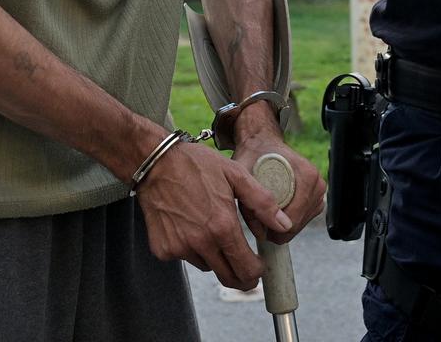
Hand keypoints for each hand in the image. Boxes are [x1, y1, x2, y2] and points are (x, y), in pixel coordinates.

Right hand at [133, 139, 292, 290]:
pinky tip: (190, 226)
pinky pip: (185, 257)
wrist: (156, 163)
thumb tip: (284, 225)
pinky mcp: (163, 250)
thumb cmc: (198, 165)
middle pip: (228, 277)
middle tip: (247, 269)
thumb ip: (263, 203)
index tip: (259, 266)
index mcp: (222, 226)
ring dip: (215, 258)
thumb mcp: (236, 175)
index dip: (257, 272)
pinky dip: (191, 249)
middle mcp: (201, 242)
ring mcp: (179, 248)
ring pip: (207, 266)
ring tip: (213, 231)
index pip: (247, 268)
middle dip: (241, 278)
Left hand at [230, 128, 325, 242]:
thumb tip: (262, 235)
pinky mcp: (318, 195)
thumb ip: (250, 205)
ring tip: (266, 213)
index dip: (273, 230)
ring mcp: (320, 189)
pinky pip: (305, 218)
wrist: (263, 143)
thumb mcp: (244, 178)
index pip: (293, 218)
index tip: (258, 227)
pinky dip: (290, 220)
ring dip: (283, 224)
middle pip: (298, 223)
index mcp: (306, 175)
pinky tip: (277, 211)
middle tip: (259, 220)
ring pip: (302, 224)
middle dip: (277, 228)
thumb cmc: (254, 157)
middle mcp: (317, 182)